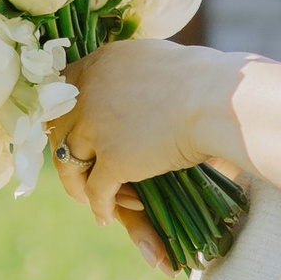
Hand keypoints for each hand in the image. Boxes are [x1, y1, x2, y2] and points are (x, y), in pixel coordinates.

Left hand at [52, 38, 236, 271]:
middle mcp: (89, 91)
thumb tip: (135, 86)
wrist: (222, 100)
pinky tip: (106, 216)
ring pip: (70, 164)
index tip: (74, 134)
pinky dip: (100, 207)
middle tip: (79, 173)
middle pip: (57, 129)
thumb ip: (136, 76)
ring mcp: (97, 126)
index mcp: (101, 63)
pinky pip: (96, 191)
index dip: (66, 117)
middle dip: (66, 155)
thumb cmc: (210, 80)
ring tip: (93, 199)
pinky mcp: (113, 158)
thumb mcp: (159, 63)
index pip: (62, 90)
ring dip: (80, 185)